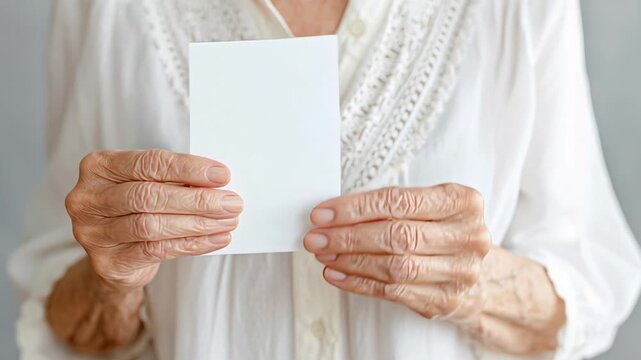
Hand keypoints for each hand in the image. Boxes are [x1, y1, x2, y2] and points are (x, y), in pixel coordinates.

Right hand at [65, 149, 242, 288]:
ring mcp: (93, 233)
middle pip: (149, 197)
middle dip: (197, 200)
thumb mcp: (149, 182)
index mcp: (99, 167)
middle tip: (232, 203)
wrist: (116, 253)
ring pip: (152, 226)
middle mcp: (88, 198)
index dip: (188, 169)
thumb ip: (174, 178)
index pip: (149, 163)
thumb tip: (218, 182)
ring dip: (198, 224)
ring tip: (228, 221)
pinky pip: (156, 251)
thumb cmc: (138, 207)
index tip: (222, 175)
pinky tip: (216, 239)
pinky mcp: (107, 262)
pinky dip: (192, 245)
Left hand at [304, 184, 490, 318]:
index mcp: (462, 202)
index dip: (355, 208)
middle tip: (316, 236)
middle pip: (396, 236)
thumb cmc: (441, 229)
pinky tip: (338, 274)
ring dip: (350, 261)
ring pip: (394, 267)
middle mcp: (468, 237)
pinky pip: (393, 291)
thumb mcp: (427, 205)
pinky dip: (359, 283)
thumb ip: (389, 205)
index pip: (399, 202)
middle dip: (348, 236)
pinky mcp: (445, 300)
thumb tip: (334, 213)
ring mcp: (459, 273)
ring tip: (324, 254)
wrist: (474, 270)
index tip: (323, 214)